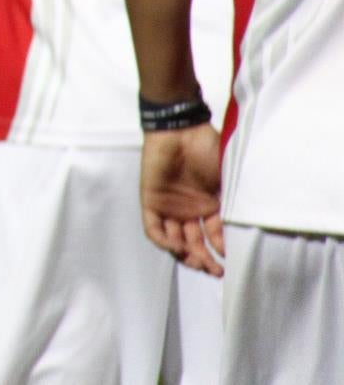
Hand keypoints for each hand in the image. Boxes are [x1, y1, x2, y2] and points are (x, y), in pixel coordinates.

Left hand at [140, 124, 224, 275]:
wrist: (180, 130)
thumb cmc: (208, 149)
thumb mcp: (227, 178)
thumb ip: (233, 201)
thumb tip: (249, 227)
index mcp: (208, 205)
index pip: (213, 235)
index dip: (220, 248)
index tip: (229, 258)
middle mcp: (189, 209)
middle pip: (194, 242)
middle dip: (204, 259)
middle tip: (215, 270)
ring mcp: (169, 207)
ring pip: (175, 239)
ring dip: (185, 254)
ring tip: (198, 262)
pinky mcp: (150, 201)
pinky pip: (153, 228)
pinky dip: (164, 241)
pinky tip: (177, 247)